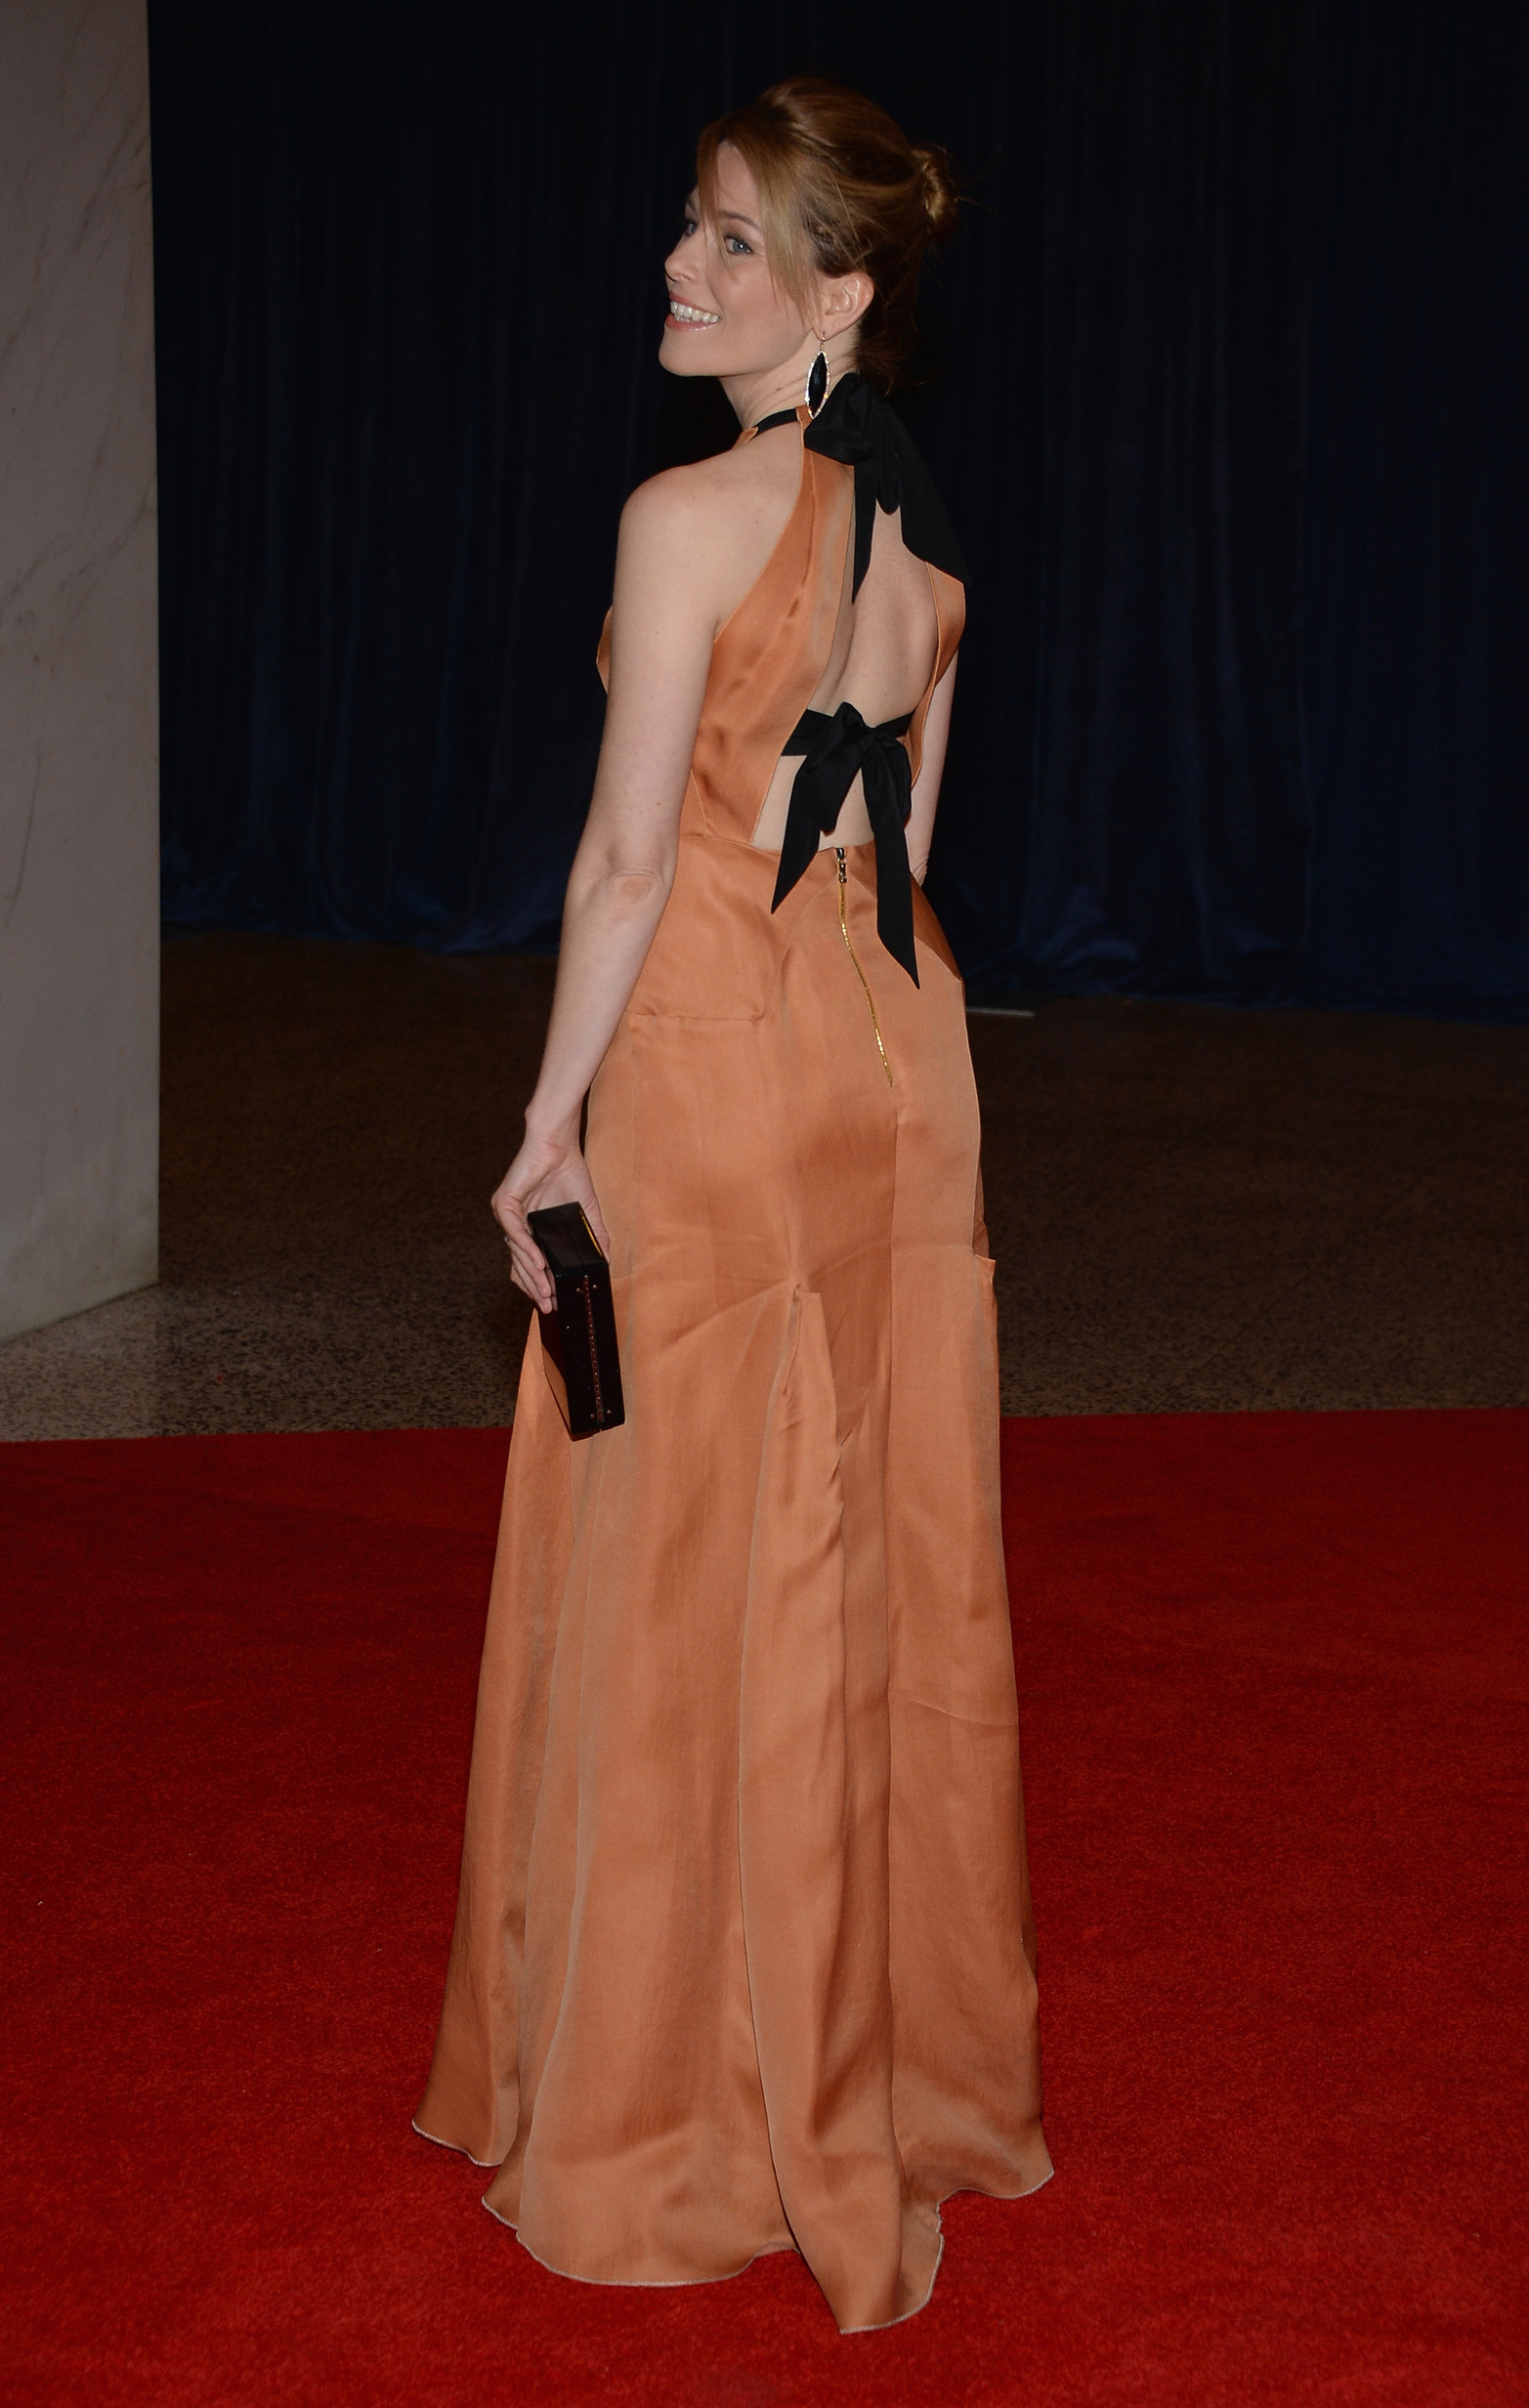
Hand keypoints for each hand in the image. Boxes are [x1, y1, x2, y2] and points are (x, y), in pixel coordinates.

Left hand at [491, 1123, 610, 1314]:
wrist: (559, 1144)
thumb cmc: (570, 1172)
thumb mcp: (586, 1211)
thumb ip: (594, 1235)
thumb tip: (605, 1260)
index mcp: (530, 1227)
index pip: (527, 1263)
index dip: (538, 1284)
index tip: (552, 1302)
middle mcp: (514, 1223)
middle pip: (520, 1264)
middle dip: (535, 1287)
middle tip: (550, 1306)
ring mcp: (506, 1213)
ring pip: (516, 1253)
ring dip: (532, 1275)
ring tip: (547, 1293)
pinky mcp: (503, 1203)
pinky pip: (515, 1234)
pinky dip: (528, 1251)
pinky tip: (541, 1265)